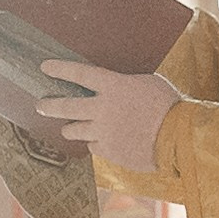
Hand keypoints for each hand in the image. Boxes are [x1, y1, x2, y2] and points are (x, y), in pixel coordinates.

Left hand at [38, 61, 174, 169]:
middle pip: (66, 106)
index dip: (60, 69)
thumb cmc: (169, 106)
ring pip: (74, 130)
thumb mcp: (148, 84)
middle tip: (41, 105)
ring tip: (69, 128)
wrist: (177, 138)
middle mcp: (102, 108)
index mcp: (114, 86)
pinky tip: (103, 142)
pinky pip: (92, 146)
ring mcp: (103, 131)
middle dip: (49, 105)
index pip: (79, 73)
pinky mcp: (108, 150)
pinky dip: (95, 143)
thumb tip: (119, 89)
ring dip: (71, 128)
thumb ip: (126, 86)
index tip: (45, 67)